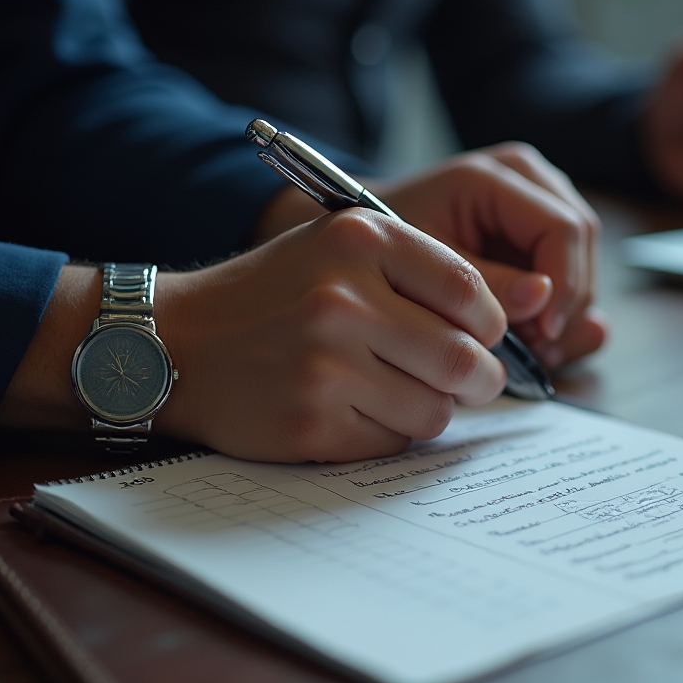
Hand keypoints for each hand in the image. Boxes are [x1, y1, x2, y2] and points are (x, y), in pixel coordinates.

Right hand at [0, 212, 509, 462]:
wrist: (177, 343)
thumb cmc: (273, 295)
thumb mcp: (336, 250)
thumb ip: (415, 272)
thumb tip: (505, 324)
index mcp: (360, 241)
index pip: (471, 291)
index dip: (489, 323)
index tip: (480, 336)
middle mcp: (344, 298)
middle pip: (464, 361)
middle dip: (480, 380)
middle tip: (471, 382)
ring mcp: (326, 366)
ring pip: (435, 410)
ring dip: (431, 409)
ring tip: (397, 392)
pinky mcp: (311, 423)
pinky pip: (393, 442)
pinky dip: (389, 433)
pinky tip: (355, 411)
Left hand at [369, 144, 606, 369]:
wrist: (370, 247)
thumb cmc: (388, 249)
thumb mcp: (426, 268)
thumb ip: (484, 284)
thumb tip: (543, 299)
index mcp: (501, 177)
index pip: (563, 229)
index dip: (565, 285)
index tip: (544, 334)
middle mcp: (532, 183)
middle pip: (583, 244)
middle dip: (570, 303)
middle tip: (541, 350)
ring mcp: (542, 209)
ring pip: (585, 263)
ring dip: (569, 314)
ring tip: (534, 351)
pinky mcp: (543, 241)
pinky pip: (572, 279)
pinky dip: (561, 316)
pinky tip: (536, 343)